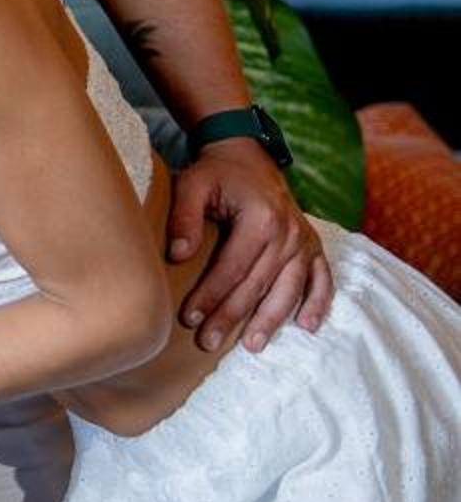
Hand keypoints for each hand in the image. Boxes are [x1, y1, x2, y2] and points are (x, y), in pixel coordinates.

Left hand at [168, 138, 330, 351]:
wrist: (248, 155)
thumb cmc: (216, 173)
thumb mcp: (193, 185)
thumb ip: (184, 218)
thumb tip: (178, 256)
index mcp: (261, 219)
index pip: (232, 268)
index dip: (211, 296)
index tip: (189, 318)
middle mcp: (289, 233)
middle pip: (258, 284)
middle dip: (232, 316)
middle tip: (208, 341)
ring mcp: (305, 240)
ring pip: (290, 289)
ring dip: (272, 320)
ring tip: (251, 346)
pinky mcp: (314, 245)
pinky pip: (322, 279)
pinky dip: (319, 302)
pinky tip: (307, 326)